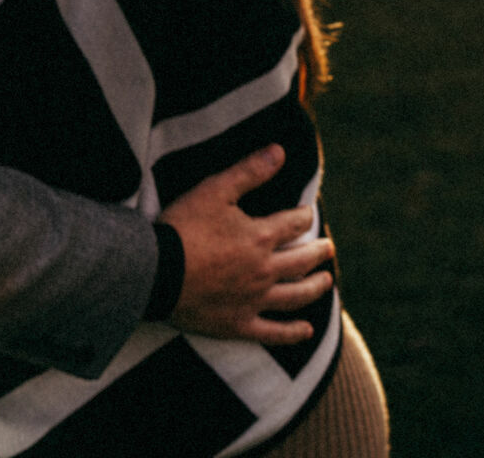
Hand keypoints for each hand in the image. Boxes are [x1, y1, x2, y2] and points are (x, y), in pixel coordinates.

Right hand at [159, 145, 335, 344]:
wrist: (155, 272)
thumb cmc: (183, 227)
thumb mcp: (215, 190)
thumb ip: (249, 171)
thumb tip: (280, 151)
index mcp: (260, 236)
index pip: (294, 223)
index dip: (304, 216)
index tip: (307, 213)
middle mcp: (264, 270)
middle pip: (301, 261)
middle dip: (318, 252)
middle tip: (328, 248)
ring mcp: (253, 300)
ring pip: (295, 296)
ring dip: (314, 288)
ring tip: (326, 282)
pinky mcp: (237, 324)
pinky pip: (272, 333)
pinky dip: (292, 333)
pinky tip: (306, 331)